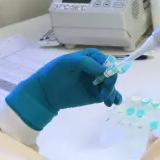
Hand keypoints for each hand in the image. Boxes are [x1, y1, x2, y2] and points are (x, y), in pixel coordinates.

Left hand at [6, 48, 122, 130]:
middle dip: (110, 84)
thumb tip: (106, 71)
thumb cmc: (54, 73)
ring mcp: (97, 82)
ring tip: (107, 101)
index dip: (109, 70)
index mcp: (92, 57)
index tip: (105, 78)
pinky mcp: (95, 95)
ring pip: (111, 86)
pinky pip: (108, 95)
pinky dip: (114, 98)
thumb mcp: (68, 63)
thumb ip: (87, 63)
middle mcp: (97, 69)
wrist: (45, 92)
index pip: (107, 62)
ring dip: (112, 92)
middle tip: (103, 93)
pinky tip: (112, 102)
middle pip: (111, 75)